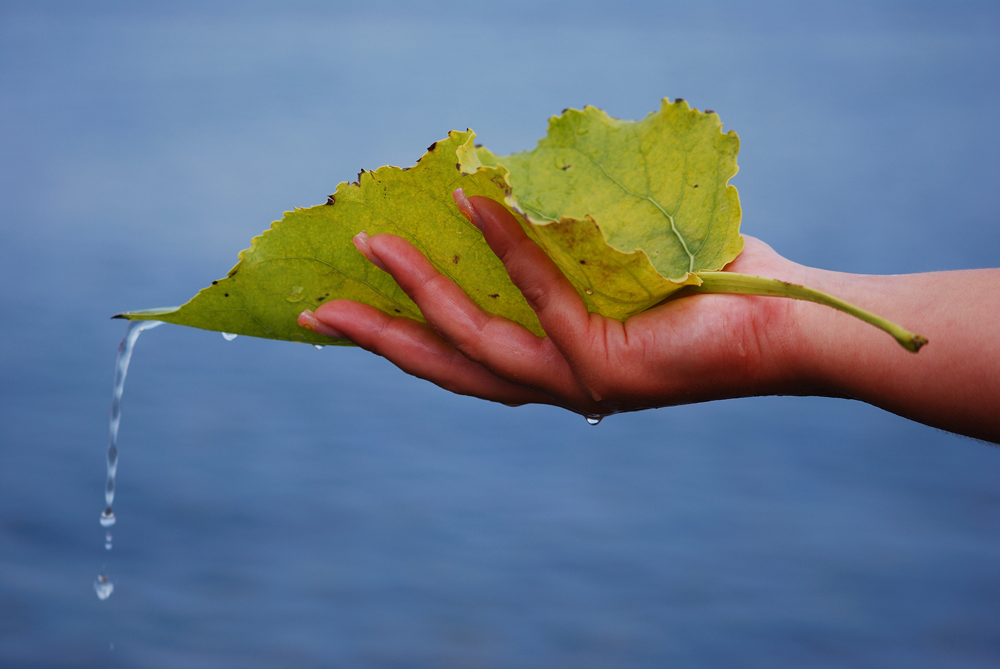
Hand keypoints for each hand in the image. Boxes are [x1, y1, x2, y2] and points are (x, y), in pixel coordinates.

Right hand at [300, 196, 813, 417]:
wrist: (785, 323)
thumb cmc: (704, 288)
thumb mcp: (610, 265)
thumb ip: (558, 248)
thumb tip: (504, 188)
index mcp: (553, 365)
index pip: (460, 356)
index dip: (398, 338)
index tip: (342, 314)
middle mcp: (556, 383)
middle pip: (446, 364)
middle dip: (378, 338)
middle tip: (315, 308)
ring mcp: (577, 381)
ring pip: (474, 339)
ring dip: (417, 290)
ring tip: (371, 243)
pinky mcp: (605, 367)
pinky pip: (541, 294)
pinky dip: (506, 244)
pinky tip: (474, 200)